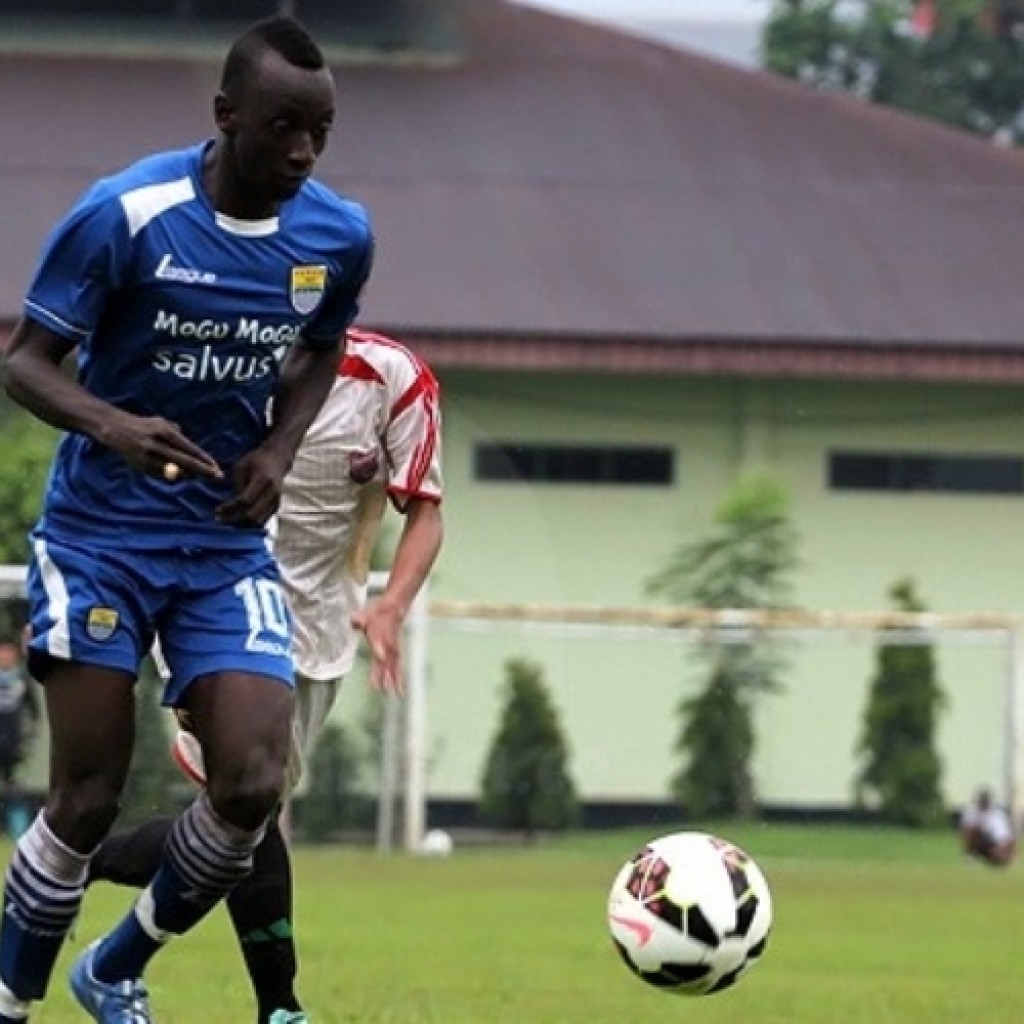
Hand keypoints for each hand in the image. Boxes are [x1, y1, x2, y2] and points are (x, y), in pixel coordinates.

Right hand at [103, 411, 222, 480]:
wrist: (115, 429)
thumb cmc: (145, 425)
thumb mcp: (162, 422)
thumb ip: (179, 436)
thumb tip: (195, 454)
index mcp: (163, 431)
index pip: (189, 448)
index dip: (204, 459)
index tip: (216, 467)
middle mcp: (156, 445)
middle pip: (185, 462)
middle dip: (203, 471)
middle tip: (218, 477)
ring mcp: (148, 457)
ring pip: (175, 472)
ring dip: (188, 476)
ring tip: (196, 476)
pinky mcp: (141, 467)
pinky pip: (163, 476)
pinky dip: (172, 477)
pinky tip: (177, 474)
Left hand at [215, 445, 290, 526]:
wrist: (277, 458)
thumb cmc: (255, 461)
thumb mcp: (241, 467)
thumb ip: (238, 485)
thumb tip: (232, 505)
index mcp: (263, 479)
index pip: (245, 500)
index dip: (230, 507)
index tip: (217, 510)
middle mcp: (272, 492)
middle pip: (253, 514)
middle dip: (235, 519)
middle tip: (221, 519)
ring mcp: (276, 500)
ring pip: (258, 521)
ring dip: (242, 524)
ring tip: (228, 521)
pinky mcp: (277, 506)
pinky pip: (262, 520)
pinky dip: (249, 522)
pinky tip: (238, 519)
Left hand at [352, 599, 403, 694]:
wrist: (394, 609)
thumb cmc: (378, 614)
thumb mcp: (366, 615)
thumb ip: (360, 619)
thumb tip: (354, 620)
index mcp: (379, 635)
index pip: (379, 643)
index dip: (379, 649)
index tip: (381, 657)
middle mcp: (387, 644)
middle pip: (387, 660)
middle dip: (386, 673)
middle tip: (385, 688)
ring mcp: (393, 649)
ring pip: (394, 666)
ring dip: (395, 679)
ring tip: (396, 694)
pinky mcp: (396, 653)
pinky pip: (398, 667)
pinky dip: (399, 679)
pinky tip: (399, 691)